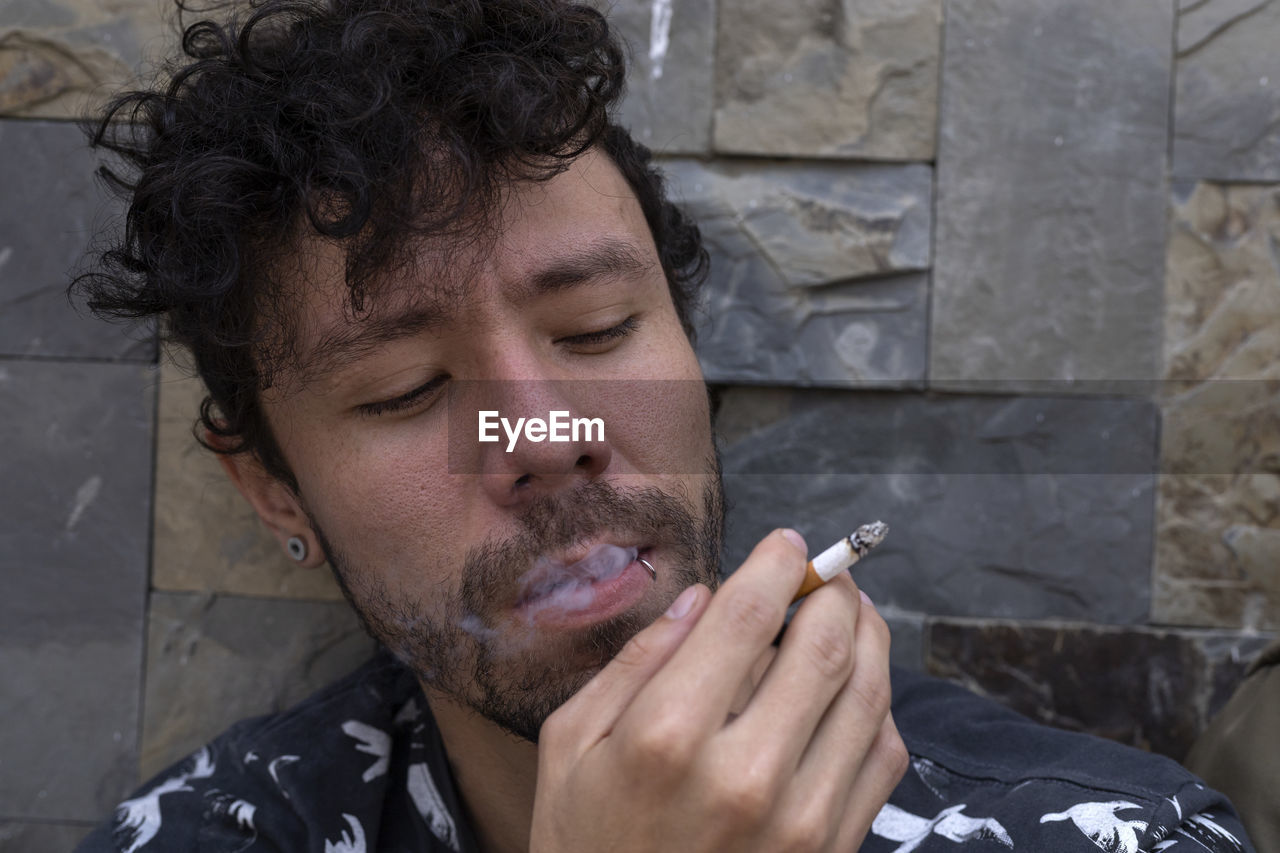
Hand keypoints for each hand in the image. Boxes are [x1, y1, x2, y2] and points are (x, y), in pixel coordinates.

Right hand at [530, 529, 907, 851]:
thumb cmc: (587, 845)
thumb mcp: (573, 747)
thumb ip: (635, 663)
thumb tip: (699, 600)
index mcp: (668, 737)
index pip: (749, 615)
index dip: (778, 562)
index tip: (785, 544)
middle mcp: (745, 775)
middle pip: (824, 646)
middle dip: (834, 590)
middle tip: (826, 571)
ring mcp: (800, 820)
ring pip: (869, 695)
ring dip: (870, 637)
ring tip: (851, 614)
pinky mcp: (831, 850)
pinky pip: (884, 757)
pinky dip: (880, 706)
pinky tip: (854, 687)